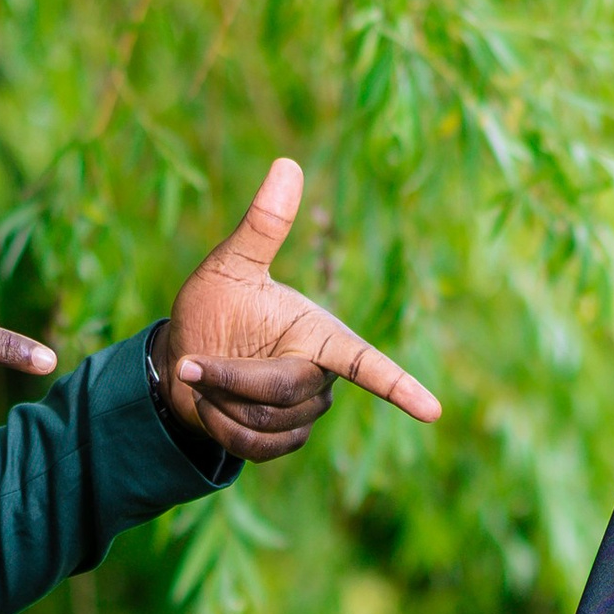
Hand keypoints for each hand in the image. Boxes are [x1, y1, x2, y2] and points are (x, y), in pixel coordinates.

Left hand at [162, 158, 440, 461]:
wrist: (181, 360)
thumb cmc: (210, 308)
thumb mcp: (228, 265)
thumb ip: (262, 226)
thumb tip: (287, 165)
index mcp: (320, 333)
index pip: (365, 363)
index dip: (398, 387)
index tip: (433, 412)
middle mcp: (321, 374)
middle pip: (286, 392)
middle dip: (233, 379)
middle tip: (194, 364)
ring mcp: (304, 411)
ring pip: (268, 424)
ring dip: (223, 402)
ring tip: (208, 381)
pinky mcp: (282, 440)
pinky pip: (255, 448)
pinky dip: (223, 429)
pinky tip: (213, 408)